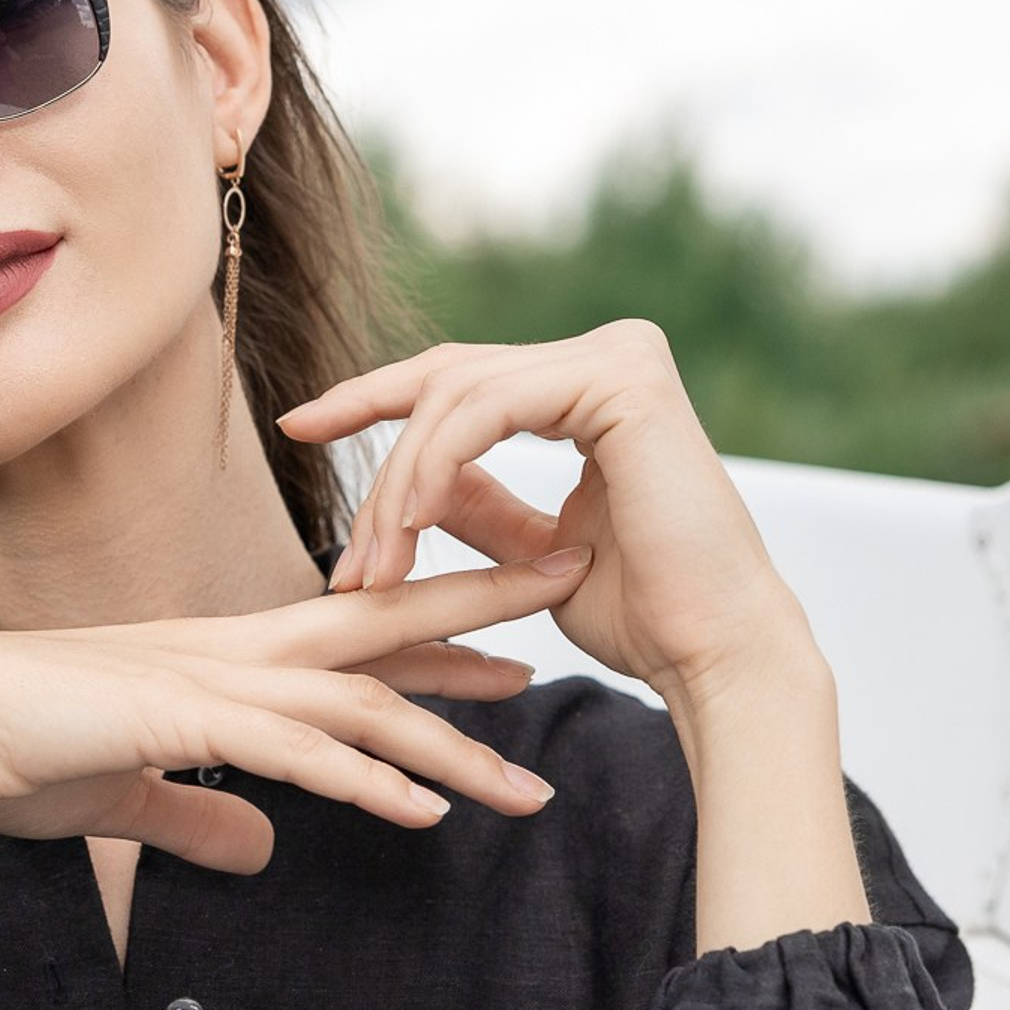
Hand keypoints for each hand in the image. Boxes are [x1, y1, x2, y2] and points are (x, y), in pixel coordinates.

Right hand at [0, 552, 593, 875]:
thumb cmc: (8, 752)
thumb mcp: (127, 798)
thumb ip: (199, 815)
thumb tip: (261, 850)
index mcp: (219, 660)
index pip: (351, 643)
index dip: (436, 643)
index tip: (514, 655)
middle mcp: (228, 652)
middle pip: (382, 626)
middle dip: (484, 608)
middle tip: (577, 588)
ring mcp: (206, 680)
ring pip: (358, 701)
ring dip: (450, 743)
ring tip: (532, 783)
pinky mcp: (178, 720)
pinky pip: (295, 751)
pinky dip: (365, 781)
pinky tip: (424, 814)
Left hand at [276, 319, 813, 708]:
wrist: (712, 654)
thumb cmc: (640, 616)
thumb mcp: (527, 553)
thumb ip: (475, 504)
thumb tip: (411, 484)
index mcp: (589, 388)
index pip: (455, 379)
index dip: (369, 399)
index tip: (297, 427)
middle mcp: (609, 355)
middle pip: (444, 384)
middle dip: (376, 468)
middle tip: (342, 561)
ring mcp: (619, 356)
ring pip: (453, 398)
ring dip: (399, 487)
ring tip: (375, 571)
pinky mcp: (623, 378)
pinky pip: (486, 409)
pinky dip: (434, 466)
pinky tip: (410, 526)